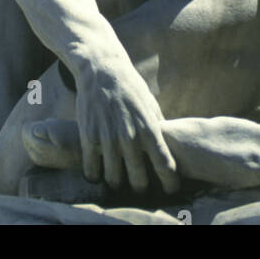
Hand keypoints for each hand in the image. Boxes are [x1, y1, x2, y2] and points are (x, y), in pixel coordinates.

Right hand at [74, 58, 176, 193]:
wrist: (101, 69)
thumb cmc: (130, 86)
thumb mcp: (150, 103)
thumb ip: (159, 126)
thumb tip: (168, 145)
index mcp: (148, 127)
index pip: (164, 165)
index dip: (170, 182)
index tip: (170, 189)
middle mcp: (129, 136)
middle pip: (139, 180)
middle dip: (142, 188)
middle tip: (141, 187)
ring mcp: (108, 138)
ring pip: (114, 179)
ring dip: (118, 185)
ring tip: (119, 182)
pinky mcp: (88, 137)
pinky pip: (92, 170)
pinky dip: (95, 176)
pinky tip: (99, 173)